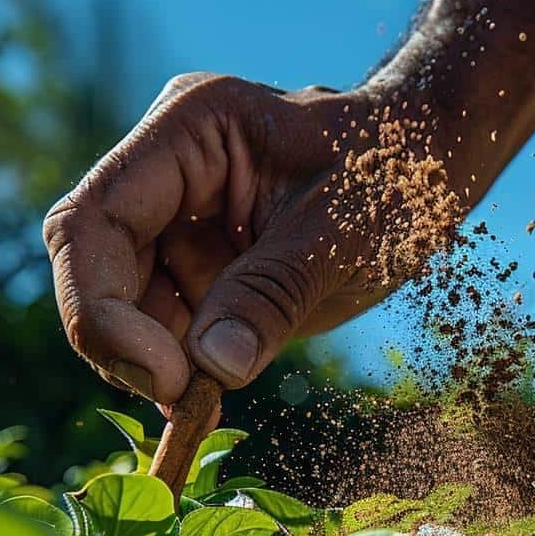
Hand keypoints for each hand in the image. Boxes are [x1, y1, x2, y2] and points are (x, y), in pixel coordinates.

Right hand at [43, 73, 412, 406]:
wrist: (439, 168)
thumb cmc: (400, 175)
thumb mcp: (343, 235)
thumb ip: (274, 293)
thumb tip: (213, 369)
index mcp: (190, 128)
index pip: (95, 220)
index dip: (101, 305)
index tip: (161, 374)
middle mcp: (168, 171)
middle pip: (97, 265)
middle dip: (124, 342)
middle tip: (180, 402)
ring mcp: (182, 220)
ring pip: (126, 305)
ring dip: (153, 363)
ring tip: (202, 406)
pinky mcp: (204, 265)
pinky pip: (168, 325)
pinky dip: (181, 368)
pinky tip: (206, 399)